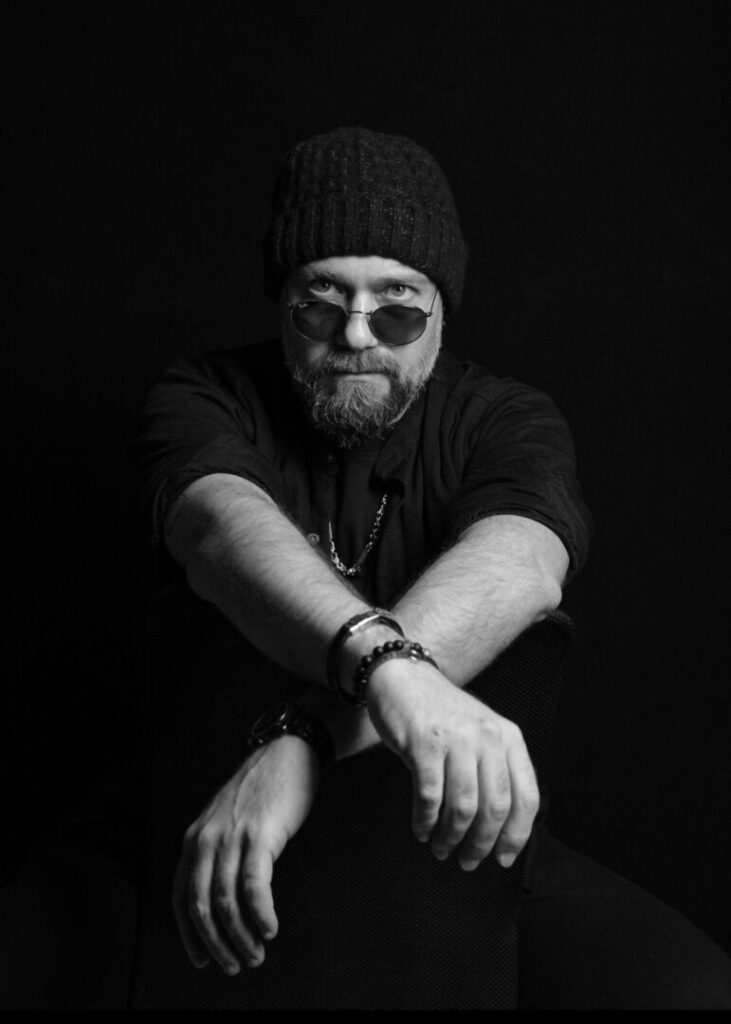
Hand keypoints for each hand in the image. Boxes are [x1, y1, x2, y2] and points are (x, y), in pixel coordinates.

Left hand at [172, 735, 318, 974]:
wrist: (287, 753)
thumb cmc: (261, 790)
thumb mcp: (224, 820)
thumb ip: (215, 852)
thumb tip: (218, 898)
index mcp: (194, 839)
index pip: (181, 897)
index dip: (190, 934)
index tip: (203, 959)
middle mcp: (206, 840)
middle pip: (201, 906)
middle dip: (216, 944)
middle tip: (235, 965)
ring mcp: (232, 837)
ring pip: (226, 902)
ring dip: (240, 937)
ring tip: (256, 954)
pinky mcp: (260, 835)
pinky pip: (254, 886)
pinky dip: (260, 914)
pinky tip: (269, 928)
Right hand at [366, 659, 539, 870]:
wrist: (402, 678)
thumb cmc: (441, 714)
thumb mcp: (481, 733)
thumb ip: (494, 769)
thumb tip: (499, 830)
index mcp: (509, 737)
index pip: (526, 797)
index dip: (516, 835)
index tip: (502, 858)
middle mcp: (487, 737)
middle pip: (495, 808)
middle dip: (481, 844)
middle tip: (467, 861)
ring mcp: (456, 739)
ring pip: (463, 807)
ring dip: (451, 837)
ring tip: (441, 848)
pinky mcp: (424, 743)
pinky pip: (429, 796)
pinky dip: (425, 821)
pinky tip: (421, 829)